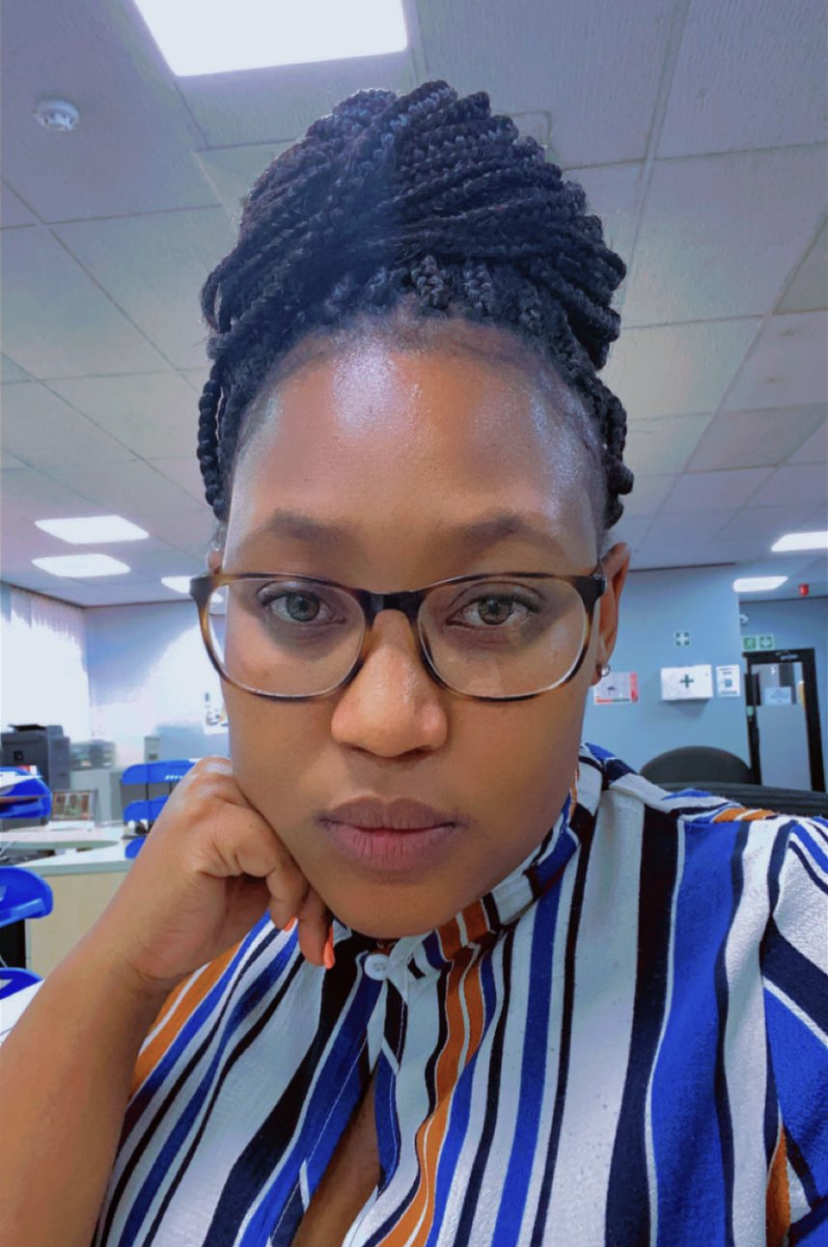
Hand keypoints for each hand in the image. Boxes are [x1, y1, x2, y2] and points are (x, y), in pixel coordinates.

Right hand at [82, 757, 331, 998]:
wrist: (140, 954)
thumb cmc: (198, 913)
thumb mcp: (257, 870)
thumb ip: (292, 844)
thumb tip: (357, 839)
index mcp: (228, 775)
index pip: (298, 802)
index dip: (318, 853)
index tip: (321, 905)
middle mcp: (215, 773)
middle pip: (301, 815)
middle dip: (320, 875)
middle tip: (317, 928)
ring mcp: (206, 795)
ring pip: (296, 833)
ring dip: (307, 889)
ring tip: (293, 923)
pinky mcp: (206, 824)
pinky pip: (278, 853)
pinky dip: (286, 891)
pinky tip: (272, 917)